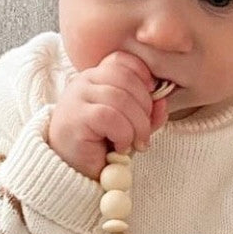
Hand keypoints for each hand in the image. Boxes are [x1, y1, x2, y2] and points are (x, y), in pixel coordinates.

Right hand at [46, 50, 170, 179]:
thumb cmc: (98, 147)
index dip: (143, 77)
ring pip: (121, 99)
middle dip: (145, 107)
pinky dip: (123, 134)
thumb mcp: (129, 126)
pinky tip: (119, 147)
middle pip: (127, 78)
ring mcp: (78, 97)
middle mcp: (84, 81)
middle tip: (143, 133)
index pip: (123, 60)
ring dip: (137, 125)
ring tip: (133, 144)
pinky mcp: (77, 116)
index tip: (151, 101)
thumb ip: (147, 113)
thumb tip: (162, 102)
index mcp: (96, 77)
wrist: (70, 173)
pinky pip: (110, 116)